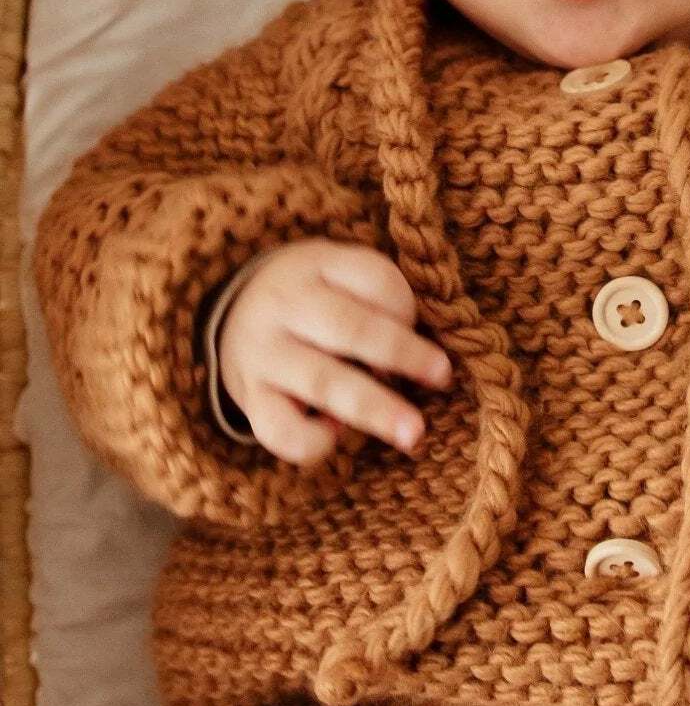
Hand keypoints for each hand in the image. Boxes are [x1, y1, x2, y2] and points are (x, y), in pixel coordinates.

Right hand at [217, 238, 453, 467]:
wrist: (232, 311)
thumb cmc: (310, 297)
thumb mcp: (338, 272)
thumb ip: (378, 299)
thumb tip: (417, 357)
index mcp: (317, 264)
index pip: (373, 278)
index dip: (406, 305)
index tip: (421, 326)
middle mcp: (285, 305)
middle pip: (351, 328)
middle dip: (402, 355)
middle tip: (442, 377)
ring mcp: (264, 353)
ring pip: (322, 381)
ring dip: (374, 408)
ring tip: (413, 433)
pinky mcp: (250, 398)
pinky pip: (280, 429)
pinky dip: (314, 440)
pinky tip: (335, 434)